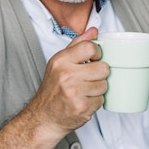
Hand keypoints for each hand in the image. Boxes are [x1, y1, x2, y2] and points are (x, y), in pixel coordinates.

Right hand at [27, 26, 108, 142]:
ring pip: (104, 85)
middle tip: (88, 79)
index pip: (90, 47)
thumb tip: (94, 31)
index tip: (94, 59)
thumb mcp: (59, 63)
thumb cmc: (52, 90)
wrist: (44, 118)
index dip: (97, 53)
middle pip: (103, 68)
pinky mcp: (82, 107)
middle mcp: (66, 75)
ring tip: (84, 91)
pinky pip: (101, 100)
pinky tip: (84, 101)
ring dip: (98, 89)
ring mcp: (74, 92)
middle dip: (99, 74)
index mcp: (61, 61)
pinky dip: (95, 102)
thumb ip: (77, 45)